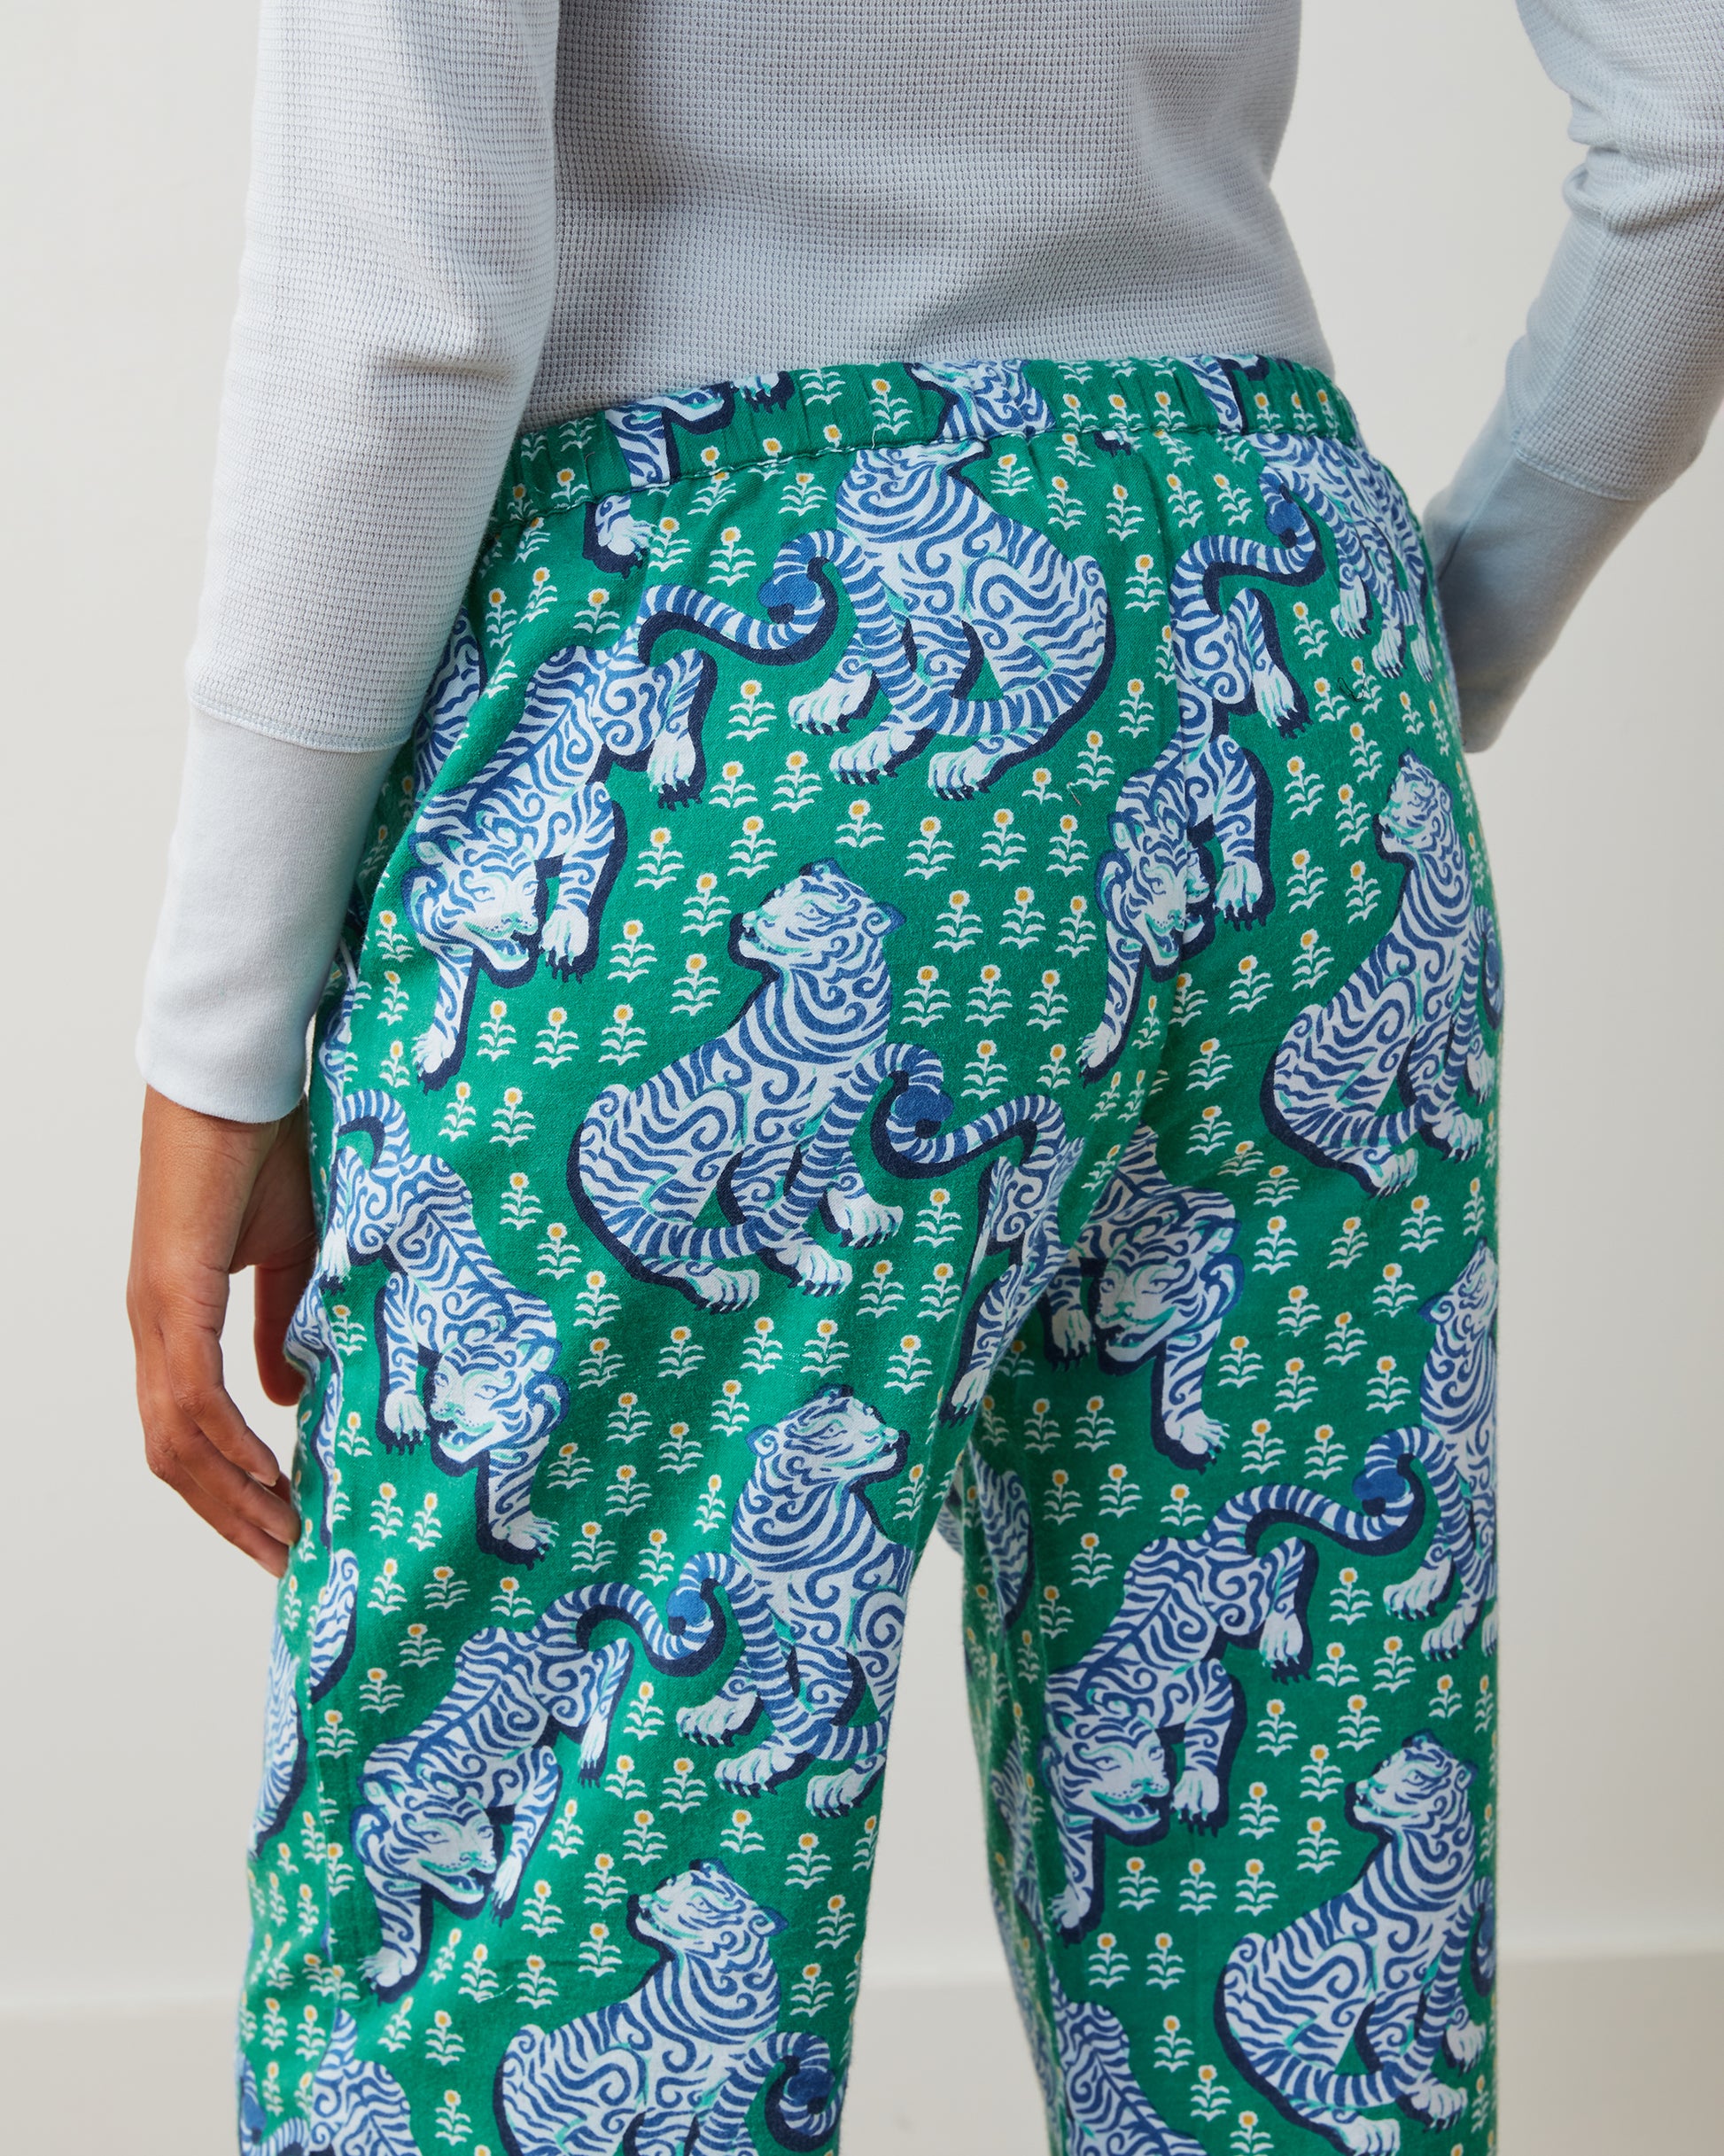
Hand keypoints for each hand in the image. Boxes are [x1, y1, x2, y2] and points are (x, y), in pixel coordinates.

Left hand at [127, 1087, 314, 1573]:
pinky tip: (270, 1474)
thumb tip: (288, 1398)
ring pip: (176, 1439)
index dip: (225, 1489)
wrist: (237, 1081)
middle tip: (285, 1559)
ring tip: (285, 1535)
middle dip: (228, 1517)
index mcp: (175, 1320)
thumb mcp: (291, 1254)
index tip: (279, 1530)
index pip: (186, 1431)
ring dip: (229, 1497)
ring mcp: (156, 1314)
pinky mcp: (173, 1293)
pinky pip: (193, 1393)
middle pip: (173, 1455)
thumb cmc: (264, 1152)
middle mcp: (153, 1327)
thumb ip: (285, 1326)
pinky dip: (228, 1443)